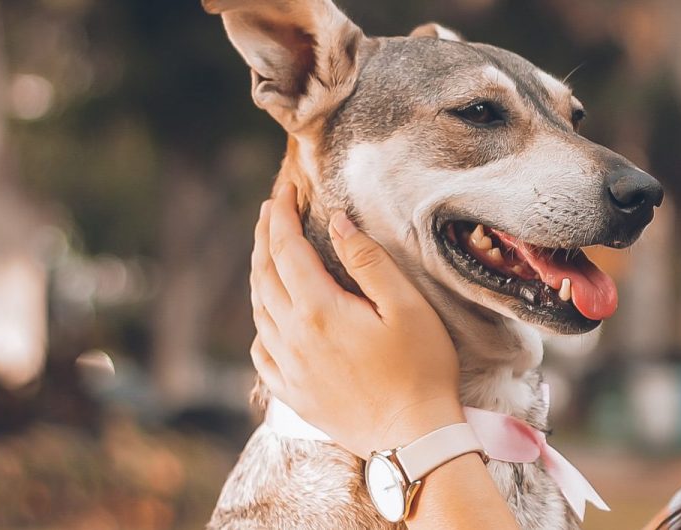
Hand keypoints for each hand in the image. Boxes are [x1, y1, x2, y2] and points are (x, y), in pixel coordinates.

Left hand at [248, 183, 464, 454]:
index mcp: (318, 310)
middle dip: (264, 236)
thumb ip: (367, 260)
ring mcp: (288, 369)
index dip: (281, 214)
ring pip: (259, 311)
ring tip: (268, 252)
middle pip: (264, 275)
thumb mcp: (406, 306)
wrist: (413, 439)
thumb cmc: (421, 370)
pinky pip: (262, 352)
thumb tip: (335, 221)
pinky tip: (270, 318)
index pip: (286, 248)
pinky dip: (262, 324)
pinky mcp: (293, 395)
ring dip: (260, 275)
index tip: (284, 188)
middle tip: (270, 209)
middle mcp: (292, 338)